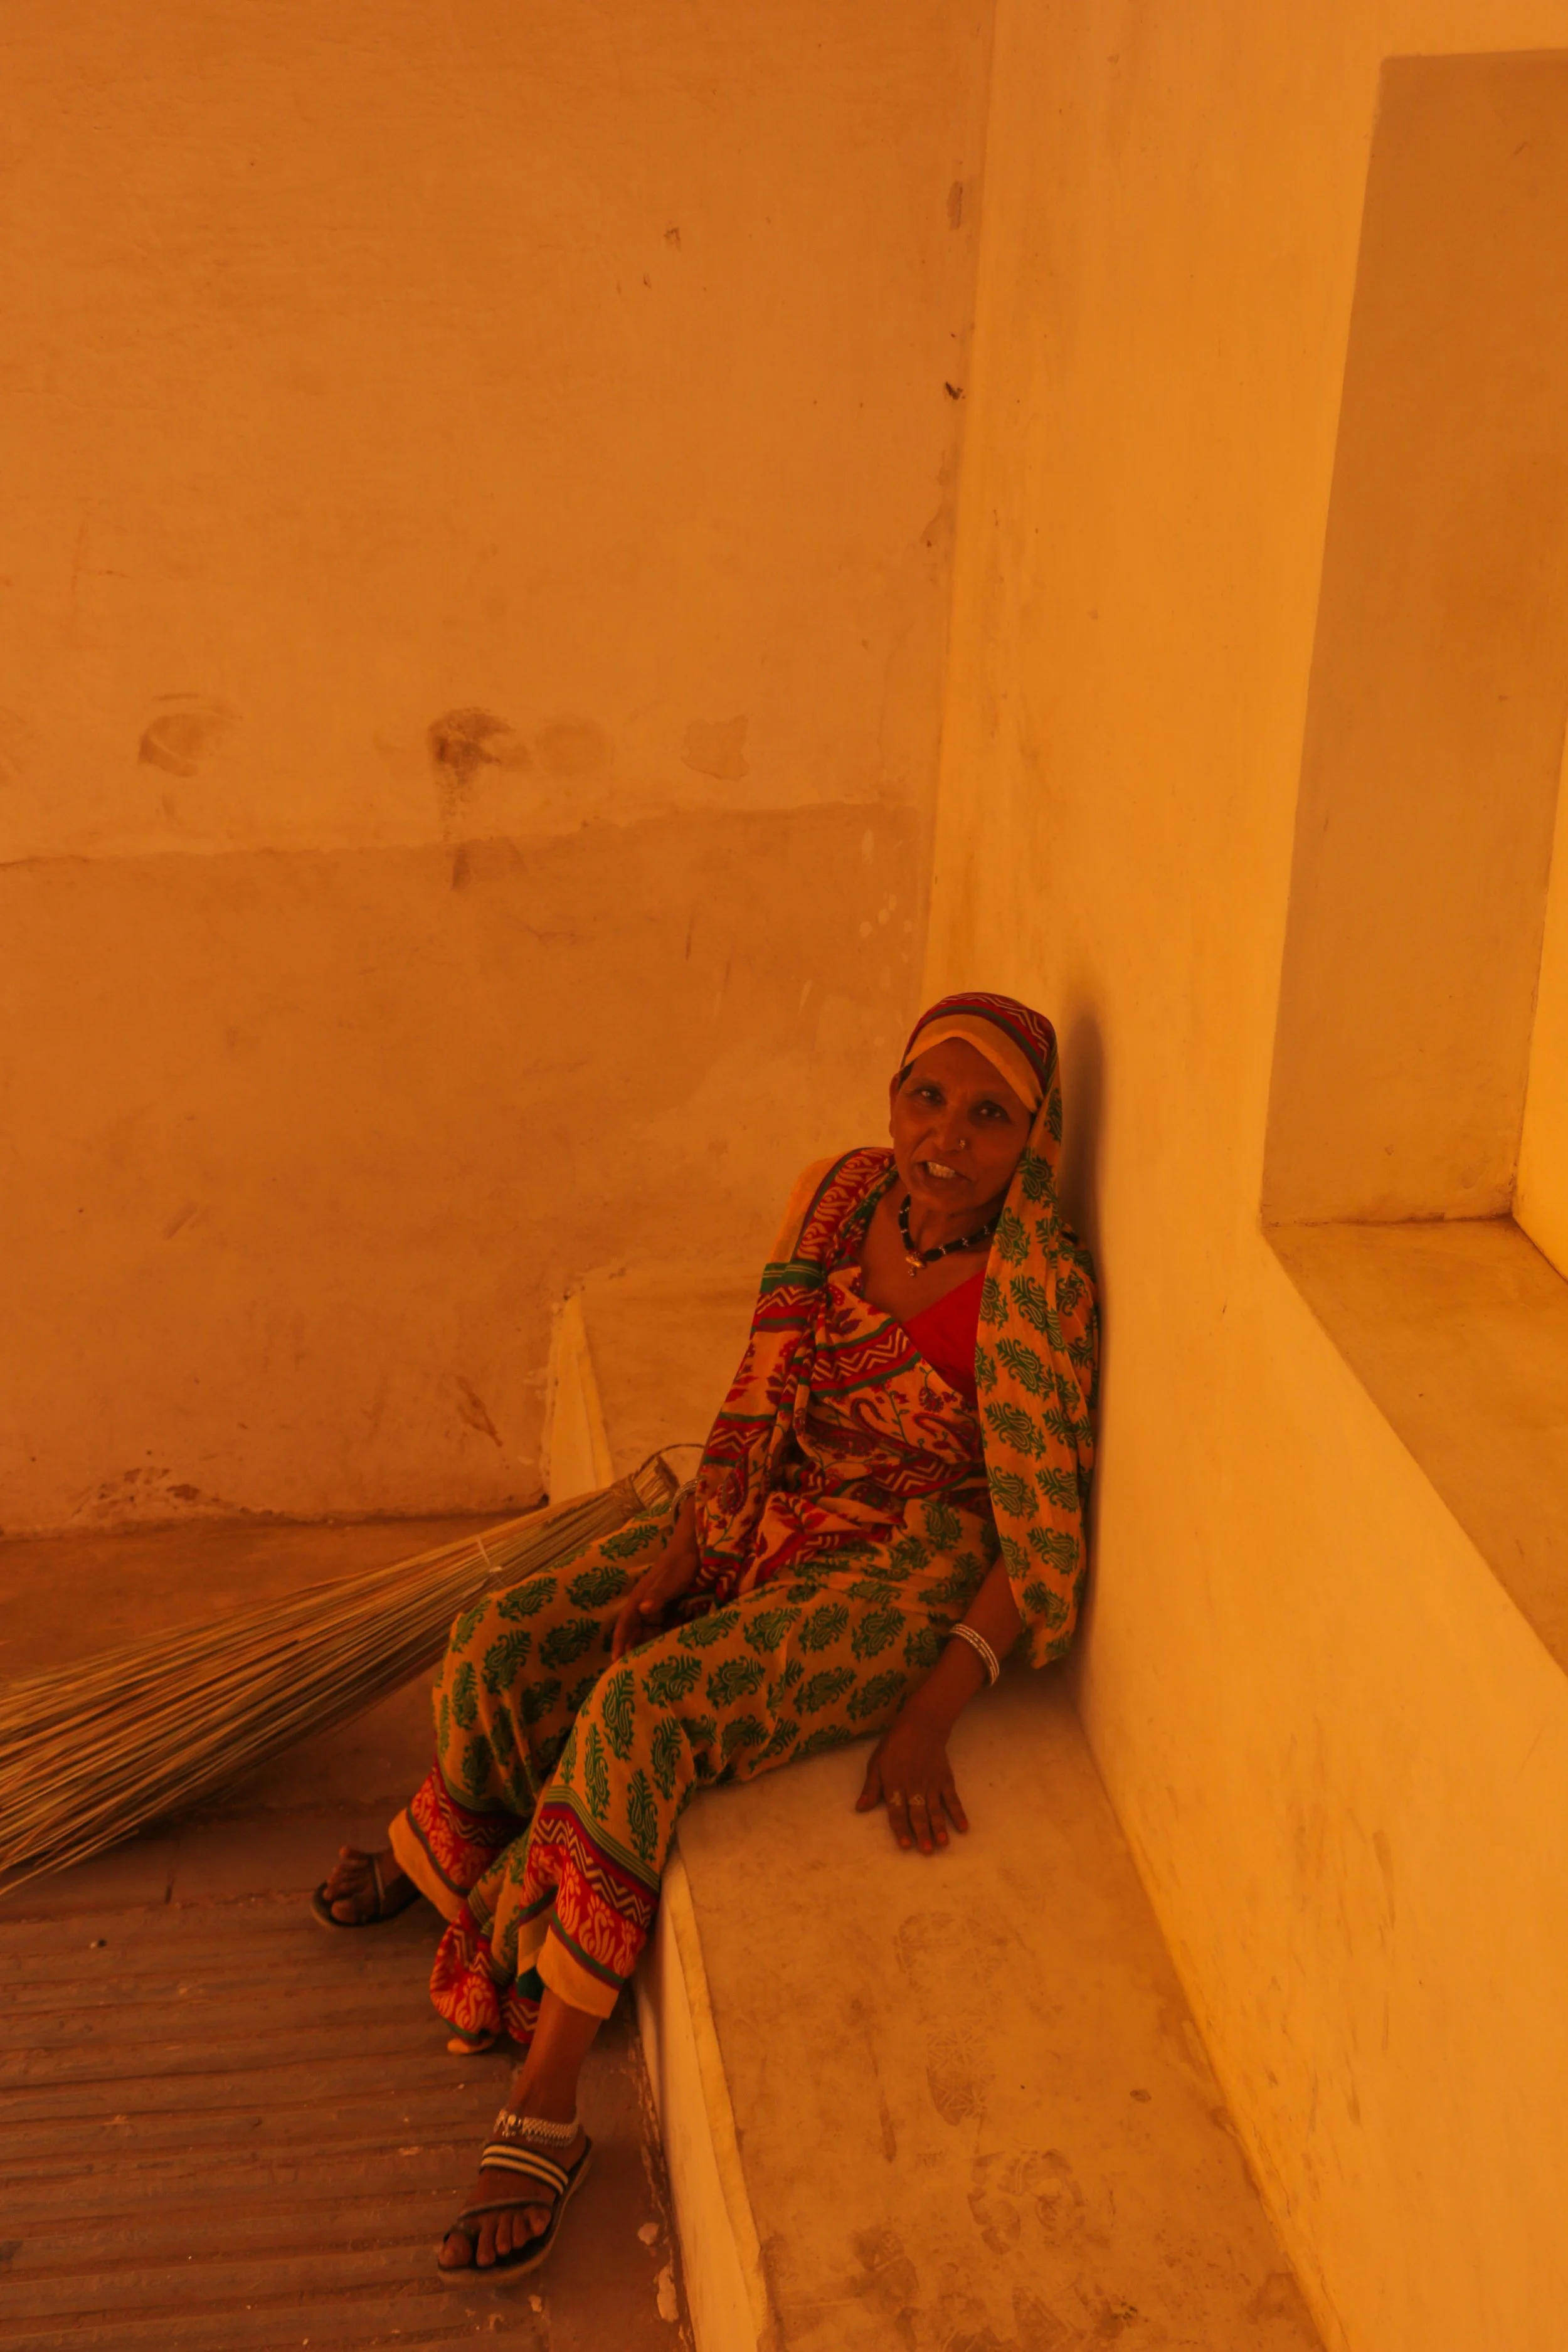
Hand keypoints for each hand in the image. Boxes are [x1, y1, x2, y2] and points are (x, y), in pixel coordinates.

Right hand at [610, 1501, 700, 1659]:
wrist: (694, 1549)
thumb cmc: (680, 1563)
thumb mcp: (669, 1580)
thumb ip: (657, 1595)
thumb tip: (641, 1610)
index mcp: (640, 1598)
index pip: (625, 1623)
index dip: (620, 1641)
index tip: (615, 1660)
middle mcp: (645, 1604)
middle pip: (636, 1631)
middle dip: (633, 1648)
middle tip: (633, 1672)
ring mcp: (657, 1606)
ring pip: (649, 1630)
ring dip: (649, 1645)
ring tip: (651, 1667)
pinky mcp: (669, 1606)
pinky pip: (664, 1626)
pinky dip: (664, 1636)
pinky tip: (669, 1649)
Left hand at [855, 1701, 968, 1853]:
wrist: (921, 1726)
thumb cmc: (895, 1746)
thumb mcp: (876, 1763)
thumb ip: (871, 1788)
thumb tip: (860, 1809)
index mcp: (895, 1784)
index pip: (897, 1811)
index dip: (901, 1829)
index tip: (905, 1845)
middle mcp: (914, 1787)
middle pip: (918, 1813)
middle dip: (922, 1833)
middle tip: (926, 1851)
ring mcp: (931, 1784)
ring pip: (935, 1809)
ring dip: (939, 1827)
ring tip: (943, 1844)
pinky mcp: (945, 1780)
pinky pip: (952, 1799)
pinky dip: (958, 1813)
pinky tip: (963, 1827)